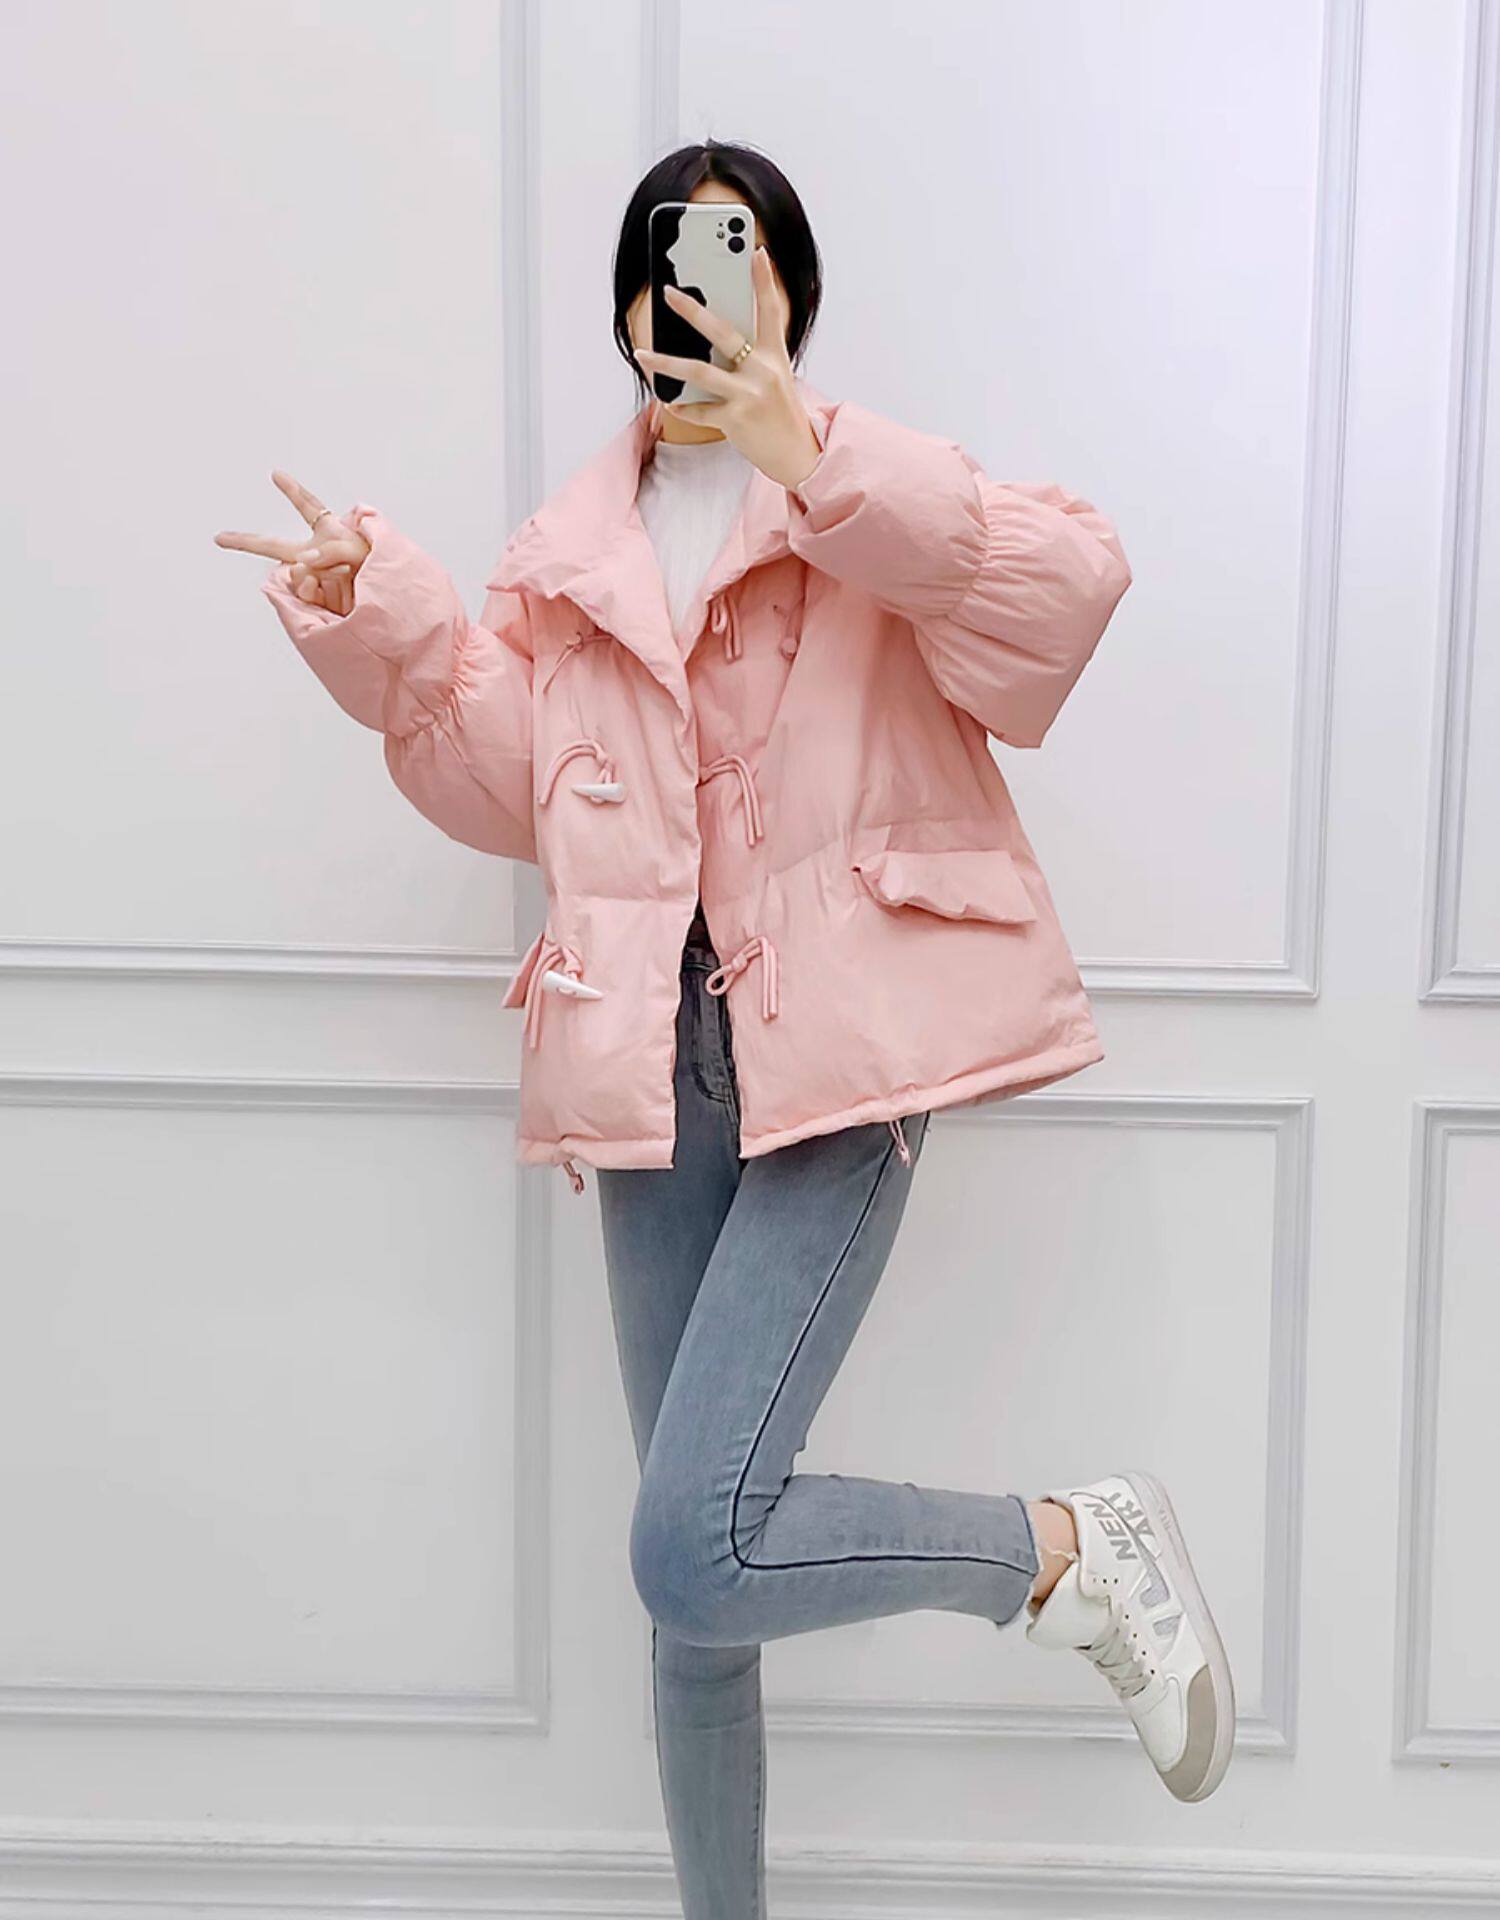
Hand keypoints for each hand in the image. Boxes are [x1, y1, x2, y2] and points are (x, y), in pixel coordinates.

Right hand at [215, 471, 370, 614]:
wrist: (391, 601)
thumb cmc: (380, 569)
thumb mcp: (361, 548)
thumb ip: (330, 549)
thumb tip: (300, 564)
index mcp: (328, 534)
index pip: (309, 508)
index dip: (293, 491)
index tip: (276, 474)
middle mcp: (315, 555)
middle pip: (274, 546)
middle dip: (245, 542)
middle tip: (219, 537)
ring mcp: (312, 576)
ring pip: (299, 569)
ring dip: (322, 568)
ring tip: (345, 571)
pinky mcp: (315, 597)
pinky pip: (304, 587)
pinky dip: (319, 585)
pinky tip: (336, 586)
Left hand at [632, 246, 821, 491]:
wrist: (797, 455)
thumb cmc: (780, 413)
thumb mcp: (775, 378)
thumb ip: (750, 356)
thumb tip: (709, 340)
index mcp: (775, 356)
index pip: (770, 311)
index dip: (764, 281)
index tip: (757, 253)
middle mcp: (763, 371)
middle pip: (723, 333)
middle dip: (693, 310)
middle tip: (670, 292)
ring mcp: (749, 395)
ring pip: (699, 372)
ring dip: (666, 363)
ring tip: (643, 355)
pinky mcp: (736, 420)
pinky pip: (699, 409)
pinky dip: (682, 407)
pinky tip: (670, 401)